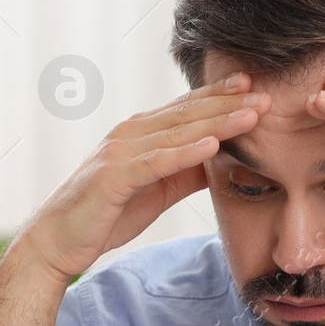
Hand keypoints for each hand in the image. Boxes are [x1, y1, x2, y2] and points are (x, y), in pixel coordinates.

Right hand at [18, 73, 264, 282]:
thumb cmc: (107, 213)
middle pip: (188, 114)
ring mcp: (120, 152)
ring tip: (251, 116)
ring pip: (177, 133)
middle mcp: (130, 133)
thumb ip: (187, 171)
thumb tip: (225, 159)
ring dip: (217, 123)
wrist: (58, 240)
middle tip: (266, 94)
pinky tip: (212, 146)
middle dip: (228, 103)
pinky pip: (155, 162)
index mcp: (141, 133)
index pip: (187, 109)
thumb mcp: (158, 189)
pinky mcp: (113, 177)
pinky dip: (185, 153)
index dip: (221, 96)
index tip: (254, 85)